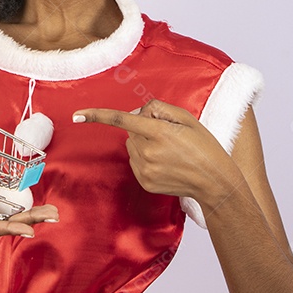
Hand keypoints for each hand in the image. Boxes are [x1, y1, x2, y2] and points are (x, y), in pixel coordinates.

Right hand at [0, 188, 58, 243]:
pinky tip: (36, 210)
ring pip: (10, 221)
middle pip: (7, 226)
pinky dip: (21, 212)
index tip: (30, 230)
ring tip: (52, 212)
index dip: (10, 228)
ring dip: (31, 216)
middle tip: (54, 215)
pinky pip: (5, 215)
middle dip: (30, 221)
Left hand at [73, 99, 238, 201]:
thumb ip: (159, 109)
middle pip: (130, 132)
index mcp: (159, 133)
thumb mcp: (186, 118)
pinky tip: (166, 163)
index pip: (122, 120)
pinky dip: (146, 159)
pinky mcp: (145, 182)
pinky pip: (136, 162)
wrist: (214, 182)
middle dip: (143, 129)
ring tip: (170, 151)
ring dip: (144, 144)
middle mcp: (149, 152)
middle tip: (169, 136)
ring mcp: (146, 170)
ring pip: (132, 147)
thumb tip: (138, 113)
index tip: (77, 115)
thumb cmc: (204, 146)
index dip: (98, 115)